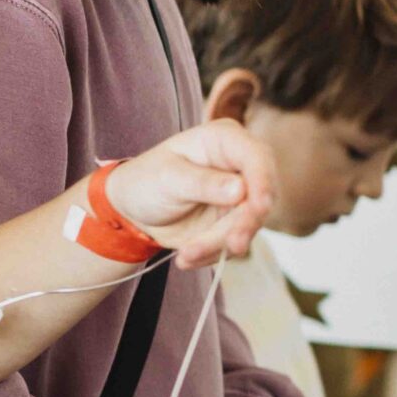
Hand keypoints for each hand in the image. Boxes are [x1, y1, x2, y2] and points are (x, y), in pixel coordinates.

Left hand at [103, 118, 276, 268]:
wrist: (133, 208)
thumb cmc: (146, 180)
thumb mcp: (167, 178)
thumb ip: (202, 183)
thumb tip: (241, 190)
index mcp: (224, 140)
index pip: (256, 157)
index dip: (263, 182)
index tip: (260, 207)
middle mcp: (240, 166)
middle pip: (261, 195)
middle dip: (246, 224)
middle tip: (232, 245)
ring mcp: (241, 196)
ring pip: (248, 225)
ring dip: (220, 244)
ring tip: (186, 254)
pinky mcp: (234, 221)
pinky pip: (234, 242)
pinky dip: (212, 253)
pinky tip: (186, 257)